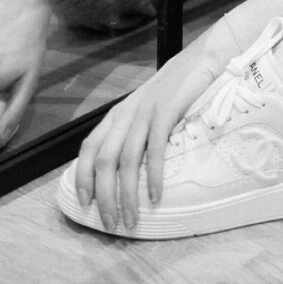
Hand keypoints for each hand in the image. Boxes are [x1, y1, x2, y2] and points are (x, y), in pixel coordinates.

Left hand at [73, 43, 219, 232]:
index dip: (83, 177)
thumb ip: (133, 131)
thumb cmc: (174, 89)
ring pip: (126, 160)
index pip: (89, 148)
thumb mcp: (145, 109)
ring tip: (131, 219)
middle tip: (111, 223)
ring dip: (126, 194)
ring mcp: (145, 113)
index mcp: (117, 114)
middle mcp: (126, 114)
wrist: (200, 60)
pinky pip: (155, 150)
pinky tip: (155, 196)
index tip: (84, 203)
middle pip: (104, 161)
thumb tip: (124, 168)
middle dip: (103, 196)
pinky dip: (152, 176)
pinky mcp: (166, 112)